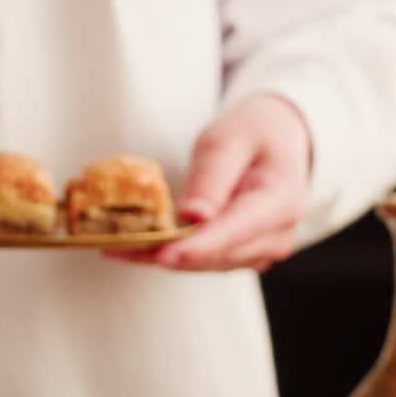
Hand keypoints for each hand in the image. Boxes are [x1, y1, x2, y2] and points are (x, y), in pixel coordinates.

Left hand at [105, 93, 310, 271]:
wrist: (278, 139)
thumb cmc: (253, 133)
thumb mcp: (229, 139)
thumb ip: (212, 177)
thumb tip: (194, 217)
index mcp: (281, 202)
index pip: (235, 231)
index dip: (197, 247)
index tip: (162, 254)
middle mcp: (276, 235)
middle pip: (215, 255)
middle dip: (166, 252)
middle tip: (114, 244)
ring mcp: (260, 250)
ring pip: (204, 263)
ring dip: (160, 256)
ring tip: (114, 244)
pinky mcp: (240, 254)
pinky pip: (202, 260)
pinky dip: (168, 253)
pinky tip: (131, 246)